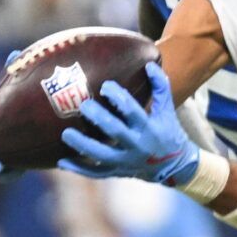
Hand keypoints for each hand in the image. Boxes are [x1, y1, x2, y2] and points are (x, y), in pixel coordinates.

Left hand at [60, 63, 200, 185]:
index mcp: (150, 128)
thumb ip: (160, 86)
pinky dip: (79, 169)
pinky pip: (97, 173)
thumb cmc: (168, 132)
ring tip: (65, 134)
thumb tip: (150, 64)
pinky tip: (62, 162)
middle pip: (115, 132)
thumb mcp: (168, 110)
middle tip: (83, 106)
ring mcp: (127, 161)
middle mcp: (138, 146)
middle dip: (99, 119)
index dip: (119, 98)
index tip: (105, 86)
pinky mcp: (118, 172)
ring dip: (83, 145)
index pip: (133, 111)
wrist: (175, 166)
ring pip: (102, 155)